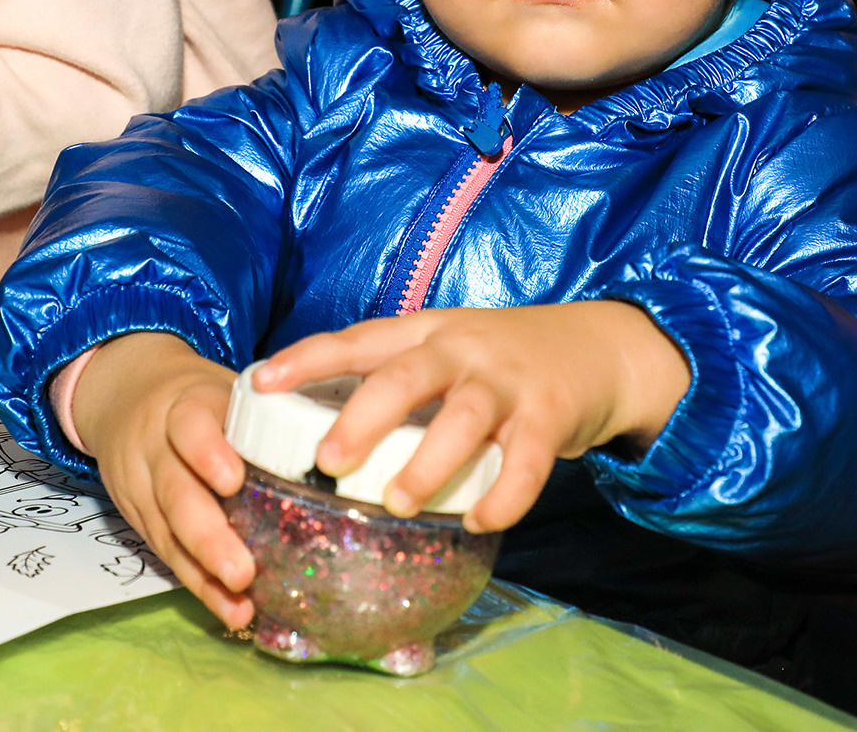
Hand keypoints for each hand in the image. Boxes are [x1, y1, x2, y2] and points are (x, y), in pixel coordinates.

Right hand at [70, 332, 254, 626]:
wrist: (126, 394)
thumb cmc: (197, 396)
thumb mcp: (225, 387)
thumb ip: (269, 414)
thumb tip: (346, 447)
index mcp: (184, 406)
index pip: (190, 425)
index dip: (208, 453)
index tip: (233, 480)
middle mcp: (156, 448)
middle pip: (176, 493)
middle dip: (208, 536)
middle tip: (242, 571)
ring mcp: (142, 487)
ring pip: (168, 532)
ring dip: (204, 572)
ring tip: (239, 600)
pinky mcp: (138, 518)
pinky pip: (168, 554)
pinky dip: (200, 584)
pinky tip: (231, 608)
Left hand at [255, 302, 690, 533]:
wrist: (597, 347)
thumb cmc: (499, 362)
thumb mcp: (445, 351)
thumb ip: (395, 382)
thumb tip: (315, 436)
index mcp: (425, 334)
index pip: (357, 340)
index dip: (307, 358)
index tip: (260, 381)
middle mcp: (461, 350)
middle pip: (406, 377)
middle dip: (363, 417)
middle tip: (328, 460)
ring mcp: (507, 381)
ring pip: (463, 418)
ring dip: (428, 462)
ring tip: (399, 502)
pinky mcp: (549, 414)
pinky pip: (524, 460)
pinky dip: (503, 495)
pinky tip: (478, 521)